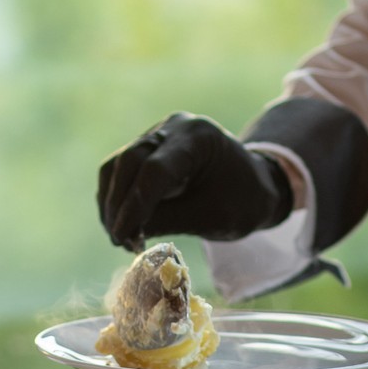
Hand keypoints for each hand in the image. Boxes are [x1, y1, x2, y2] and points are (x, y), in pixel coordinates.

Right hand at [96, 113, 292, 250]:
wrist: (255, 184)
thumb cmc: (243, 201)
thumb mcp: (212, 217)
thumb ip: (169, 221)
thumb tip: (126, 233)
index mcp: (198, 138)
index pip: (156, 169)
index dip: (135, 204)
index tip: (123, 235)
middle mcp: (174, 128)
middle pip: (129, 161)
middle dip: (119, 204)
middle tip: (119, 240)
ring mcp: (158, 135)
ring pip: (118, 165)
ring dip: (112, 203)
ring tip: (120, 237)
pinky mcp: (147, 149)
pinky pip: (120, 171)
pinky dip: (117, 198)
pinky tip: (121, 225)